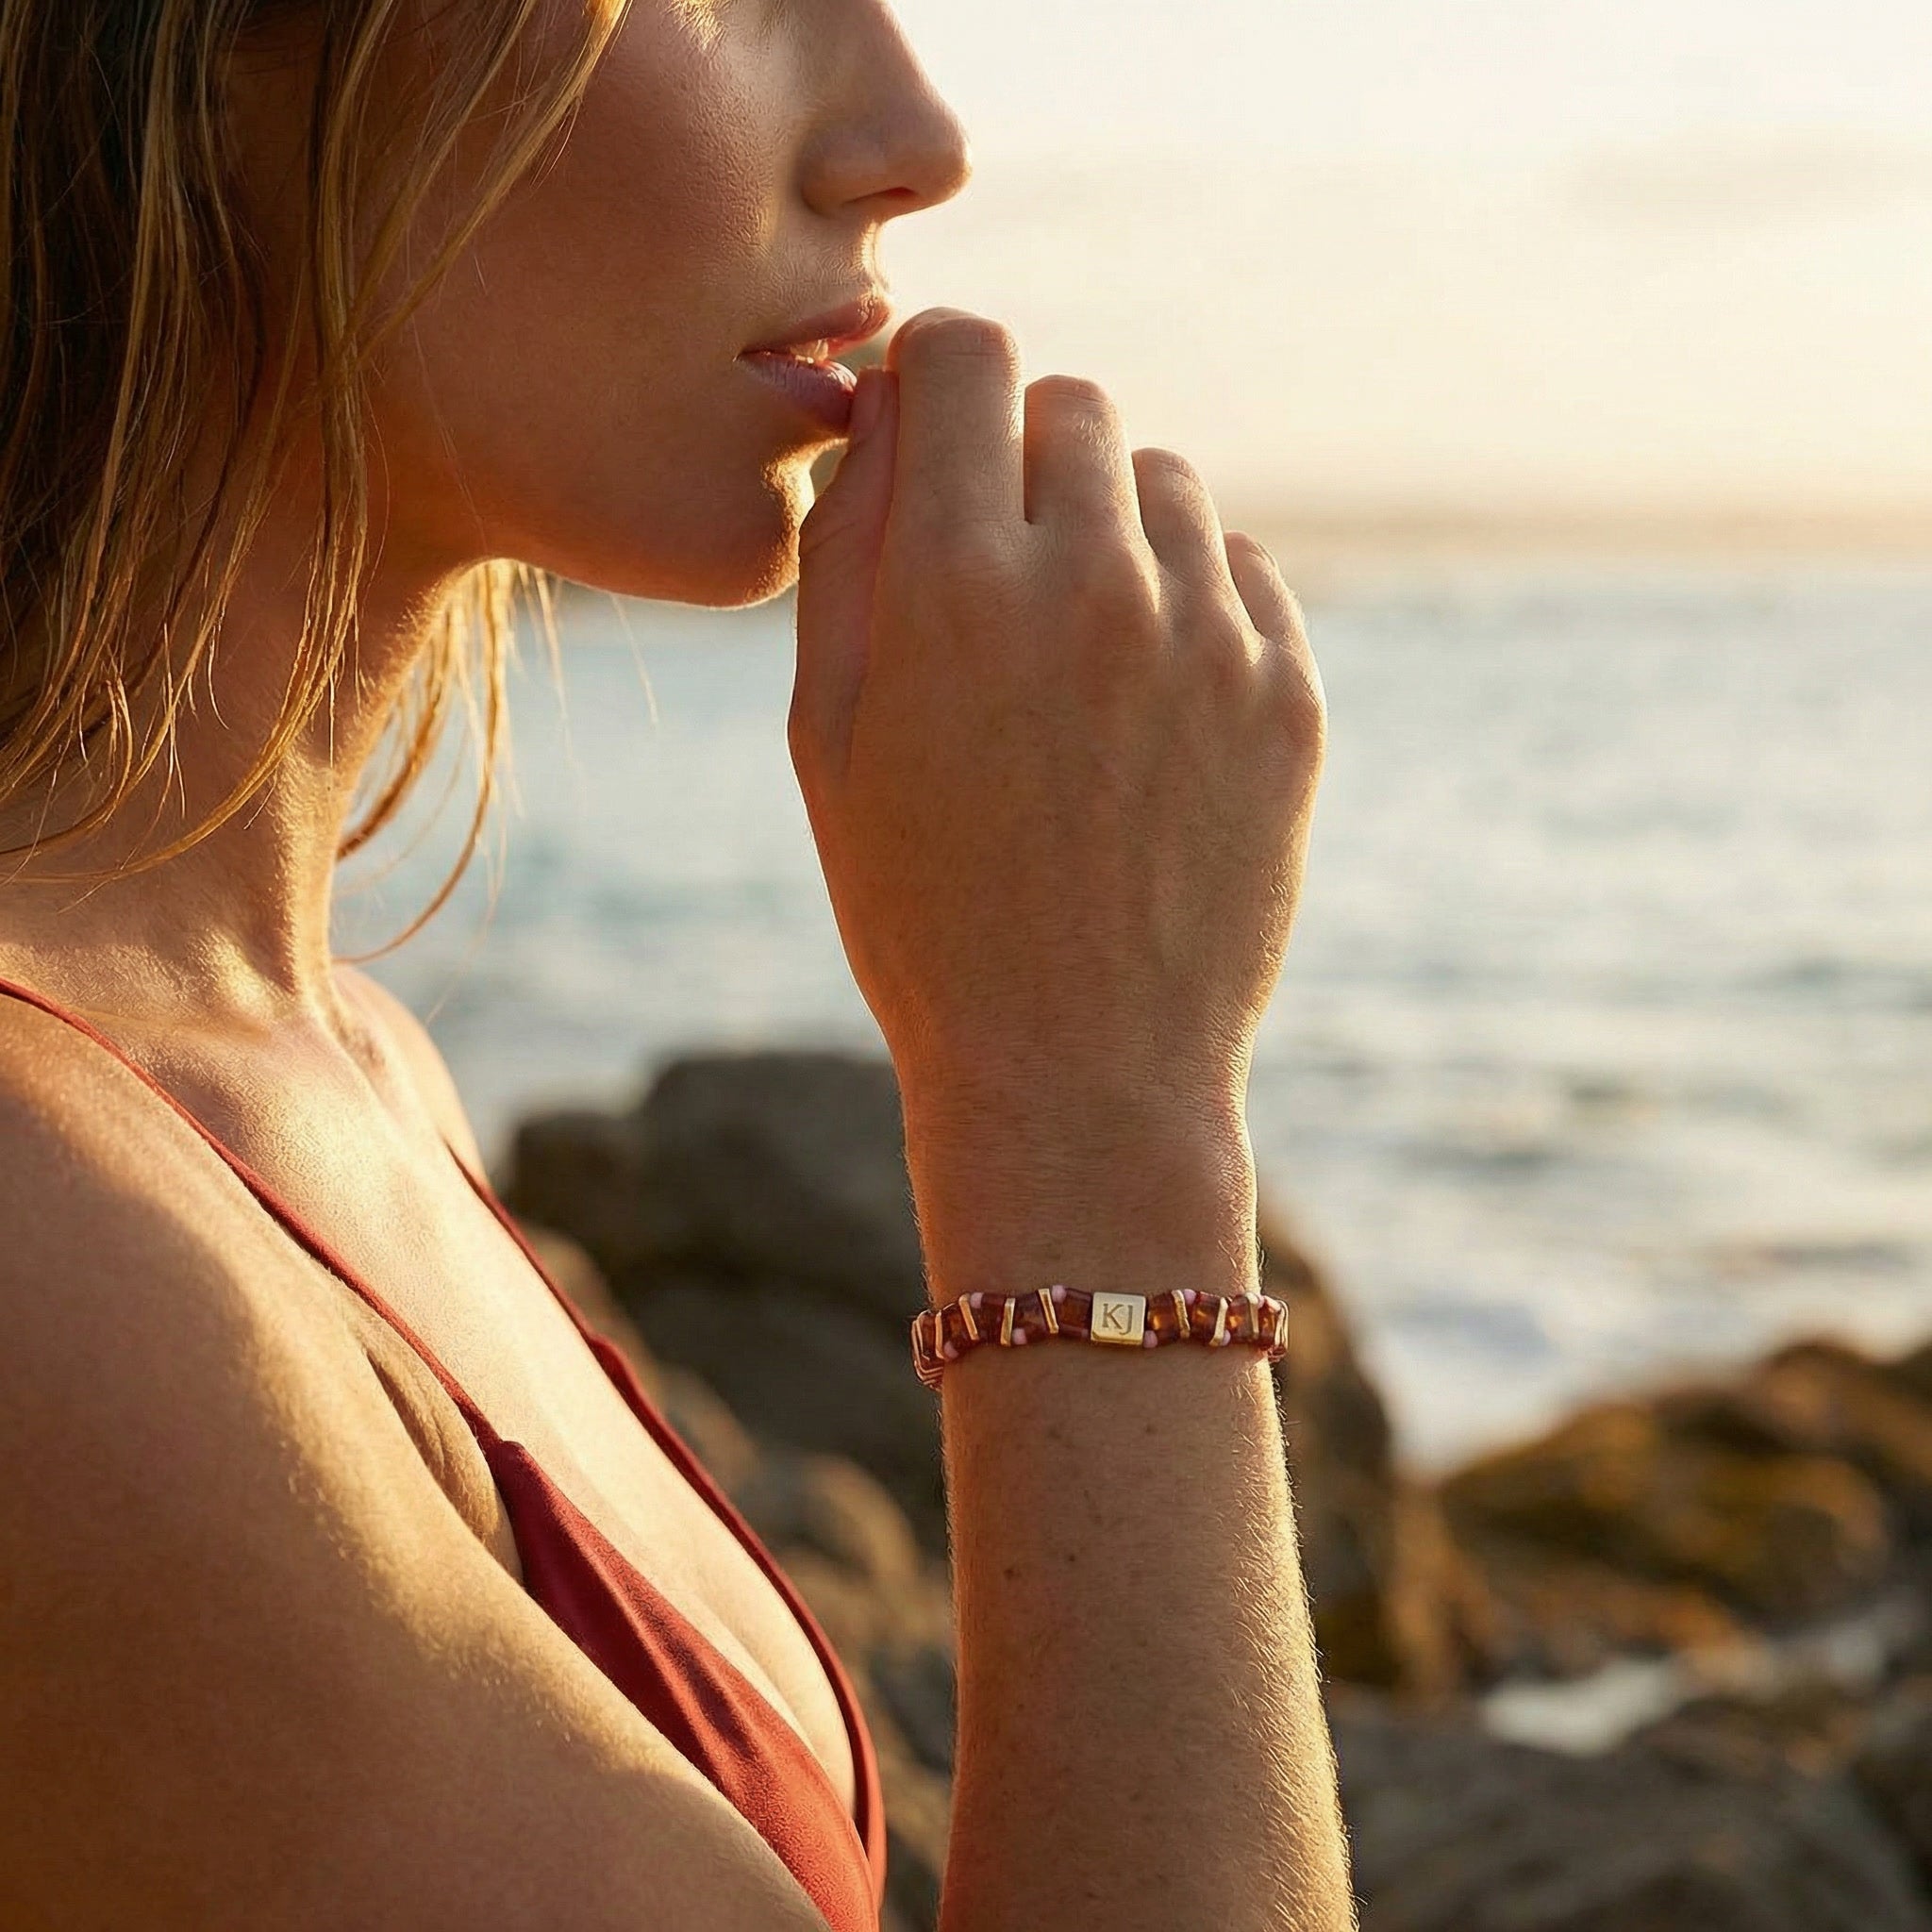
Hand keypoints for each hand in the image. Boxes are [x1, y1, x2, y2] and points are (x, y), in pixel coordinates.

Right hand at [790, 307, 1323, 1148]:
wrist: (1078, 1069)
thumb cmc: (921, 912)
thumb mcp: (827, 738)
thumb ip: (848, 549)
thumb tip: (887, 410)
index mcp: (957, 582)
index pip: (967, 352)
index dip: (937, 372)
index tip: (932, 423)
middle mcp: (1096, 581)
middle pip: (1073, 403)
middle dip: (1022, 455)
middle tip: (996, 566)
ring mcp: (1210, 637)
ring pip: (1164, 482)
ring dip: (1112, 527)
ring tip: (1073, 653)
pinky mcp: (1287, 696)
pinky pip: (1241, 570)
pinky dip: (1191, 599)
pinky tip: (1146, 702)